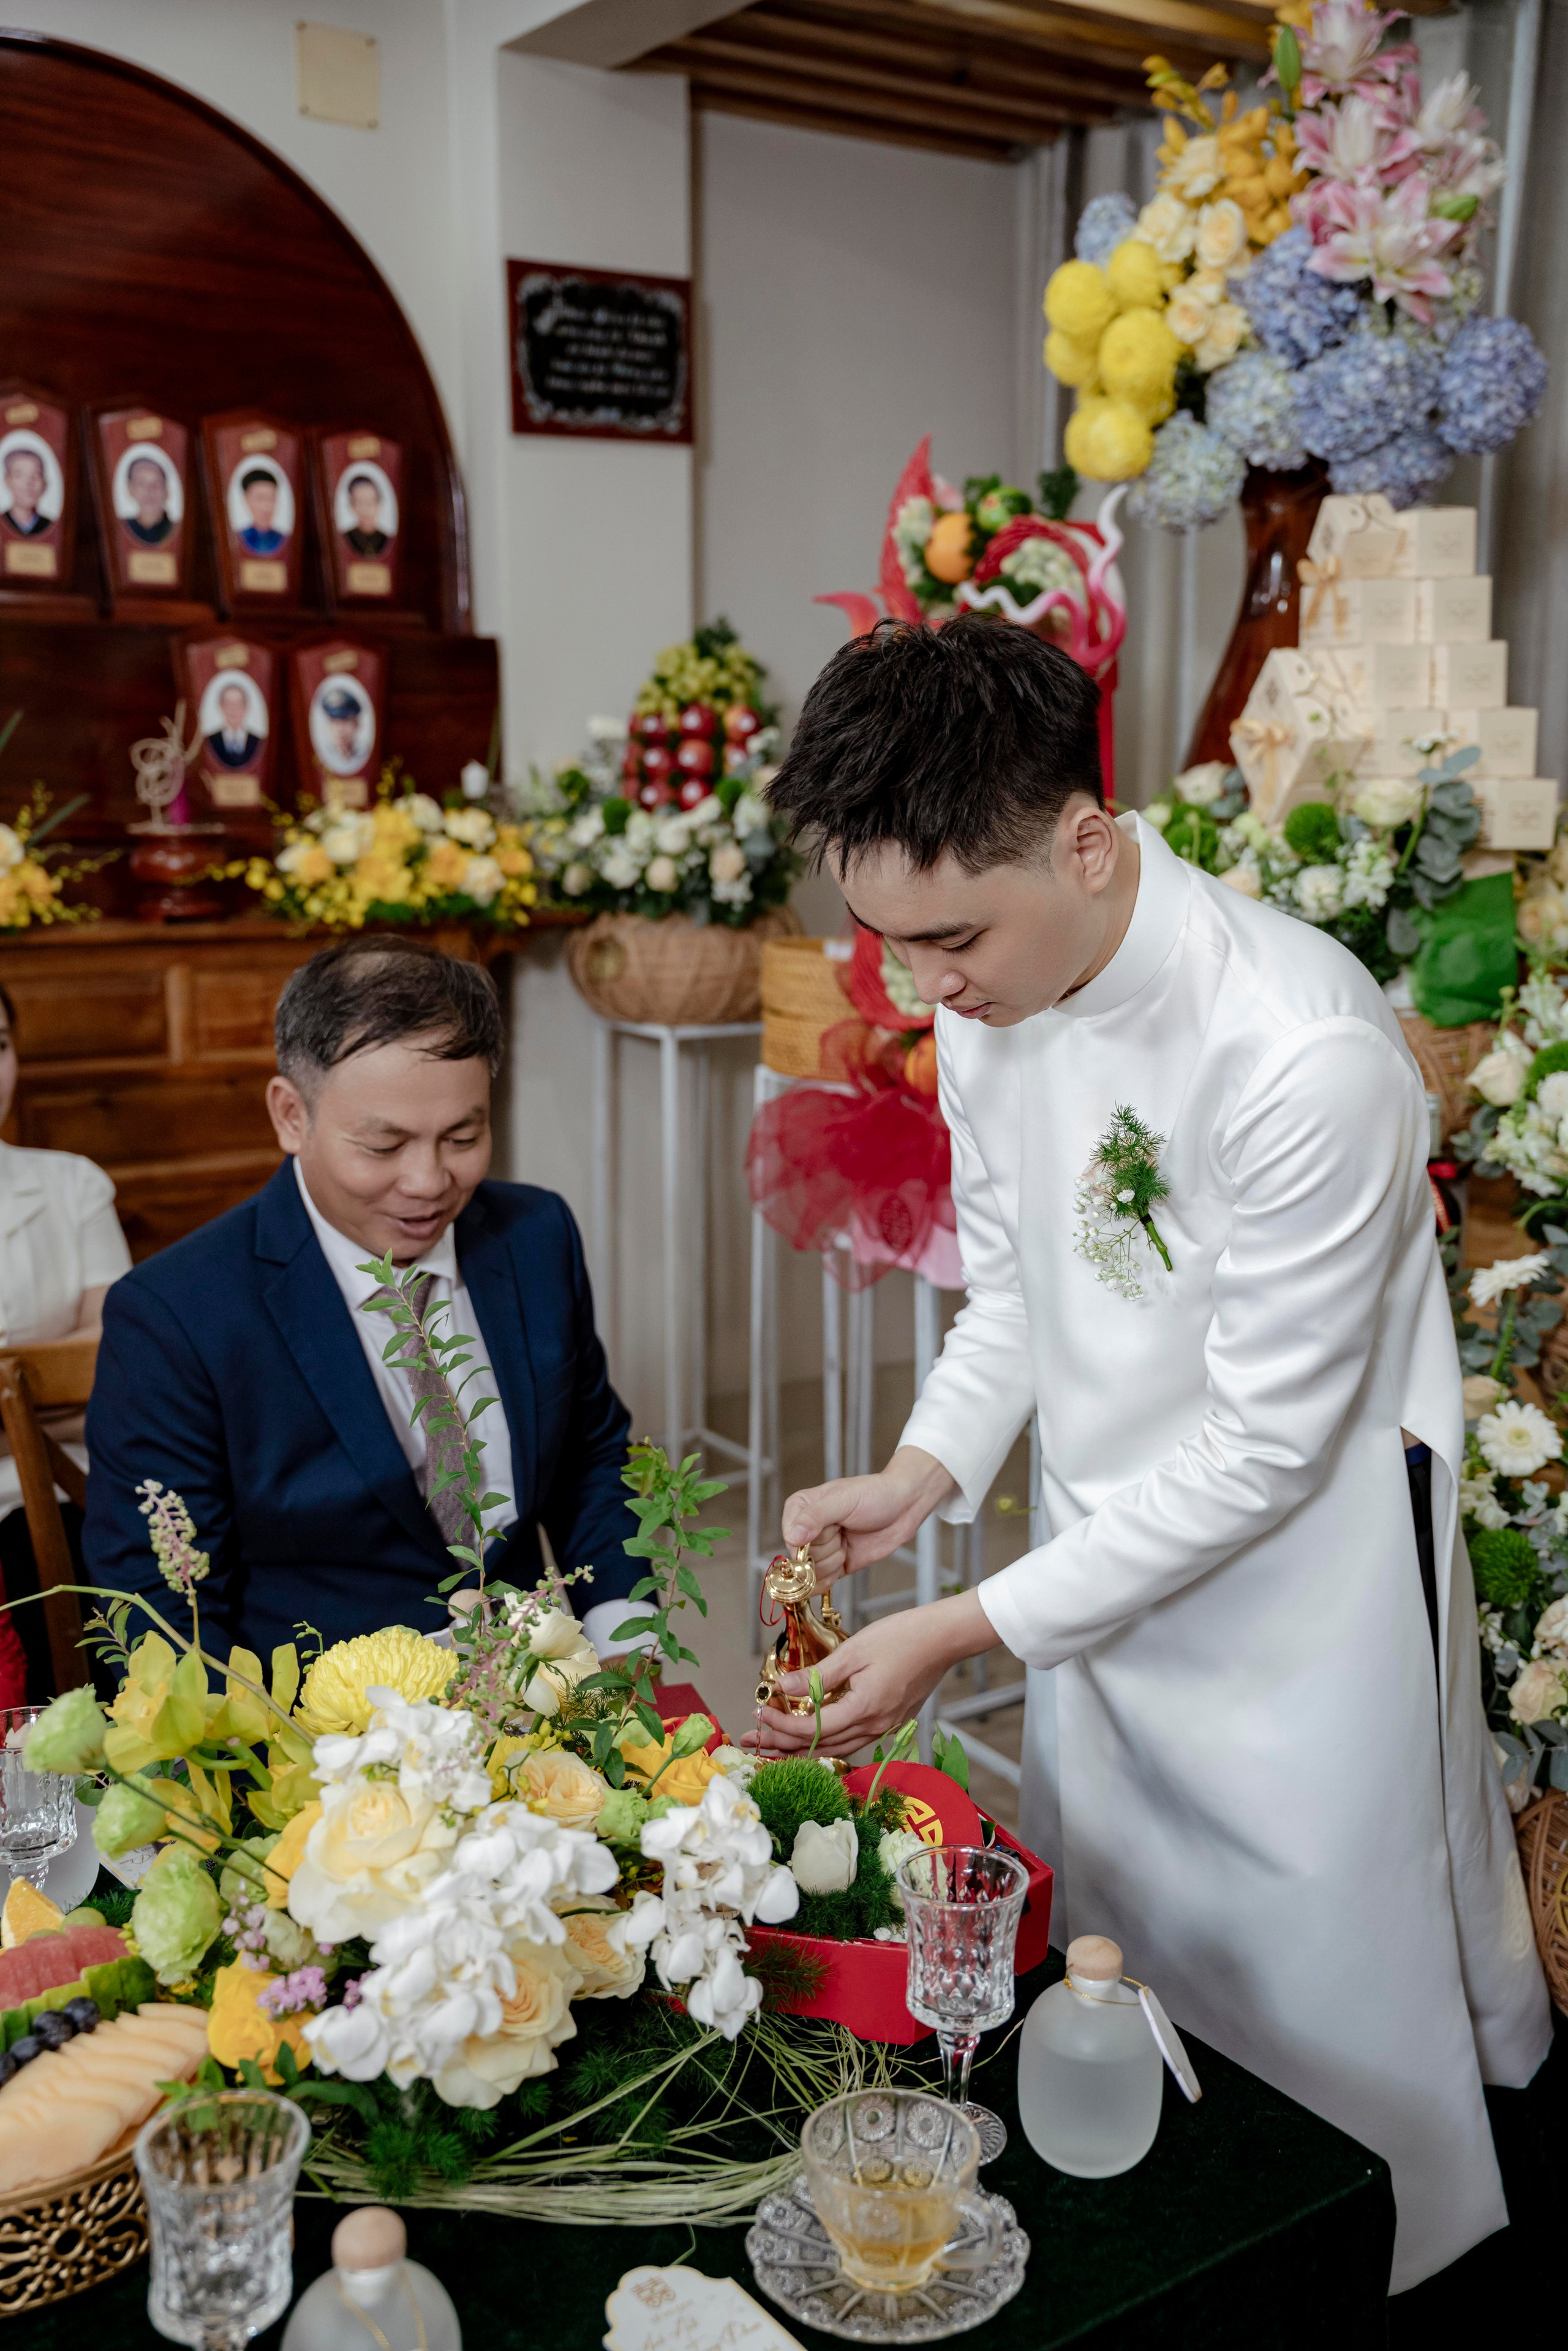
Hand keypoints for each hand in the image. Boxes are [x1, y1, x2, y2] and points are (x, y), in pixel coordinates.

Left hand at [746, 1588, 999, 1755]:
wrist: (943, 1638)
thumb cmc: (901, 1637)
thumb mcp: (853, 1651)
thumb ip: (817, 1675)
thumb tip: (782, 1688)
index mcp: (864, 1709)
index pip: (813, 1729)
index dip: (782, 1725)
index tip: (760, 1714)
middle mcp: (875, 1726)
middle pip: (821, 1746)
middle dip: (783, 1744)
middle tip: (752, 1740)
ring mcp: (885, 1727)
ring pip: (836, 1747)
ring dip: (802, 1746)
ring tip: (774, 1743)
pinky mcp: (891, 1721)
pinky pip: (852, 1739)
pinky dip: (827, 1739)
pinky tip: (812, 1733)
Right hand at [781, 1446, 955, 1589]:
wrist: (904, 1506)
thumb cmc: (875, 1494)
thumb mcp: (844, 1500)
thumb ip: (815, 1517)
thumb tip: (793, 1537)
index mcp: (800, 1508)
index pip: (790, 1538)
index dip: (810, 1542)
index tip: (832, 1530)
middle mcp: (805, 1529)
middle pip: (801, 1559)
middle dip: (827, 1550)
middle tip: (843, 1531)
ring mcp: (819, 1549)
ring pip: (811, 1574)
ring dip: (833, 1562)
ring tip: (847, 1540)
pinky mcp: (833, 1565)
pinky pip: (819, 1584)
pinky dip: (831, 1578)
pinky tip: (845, 1559)